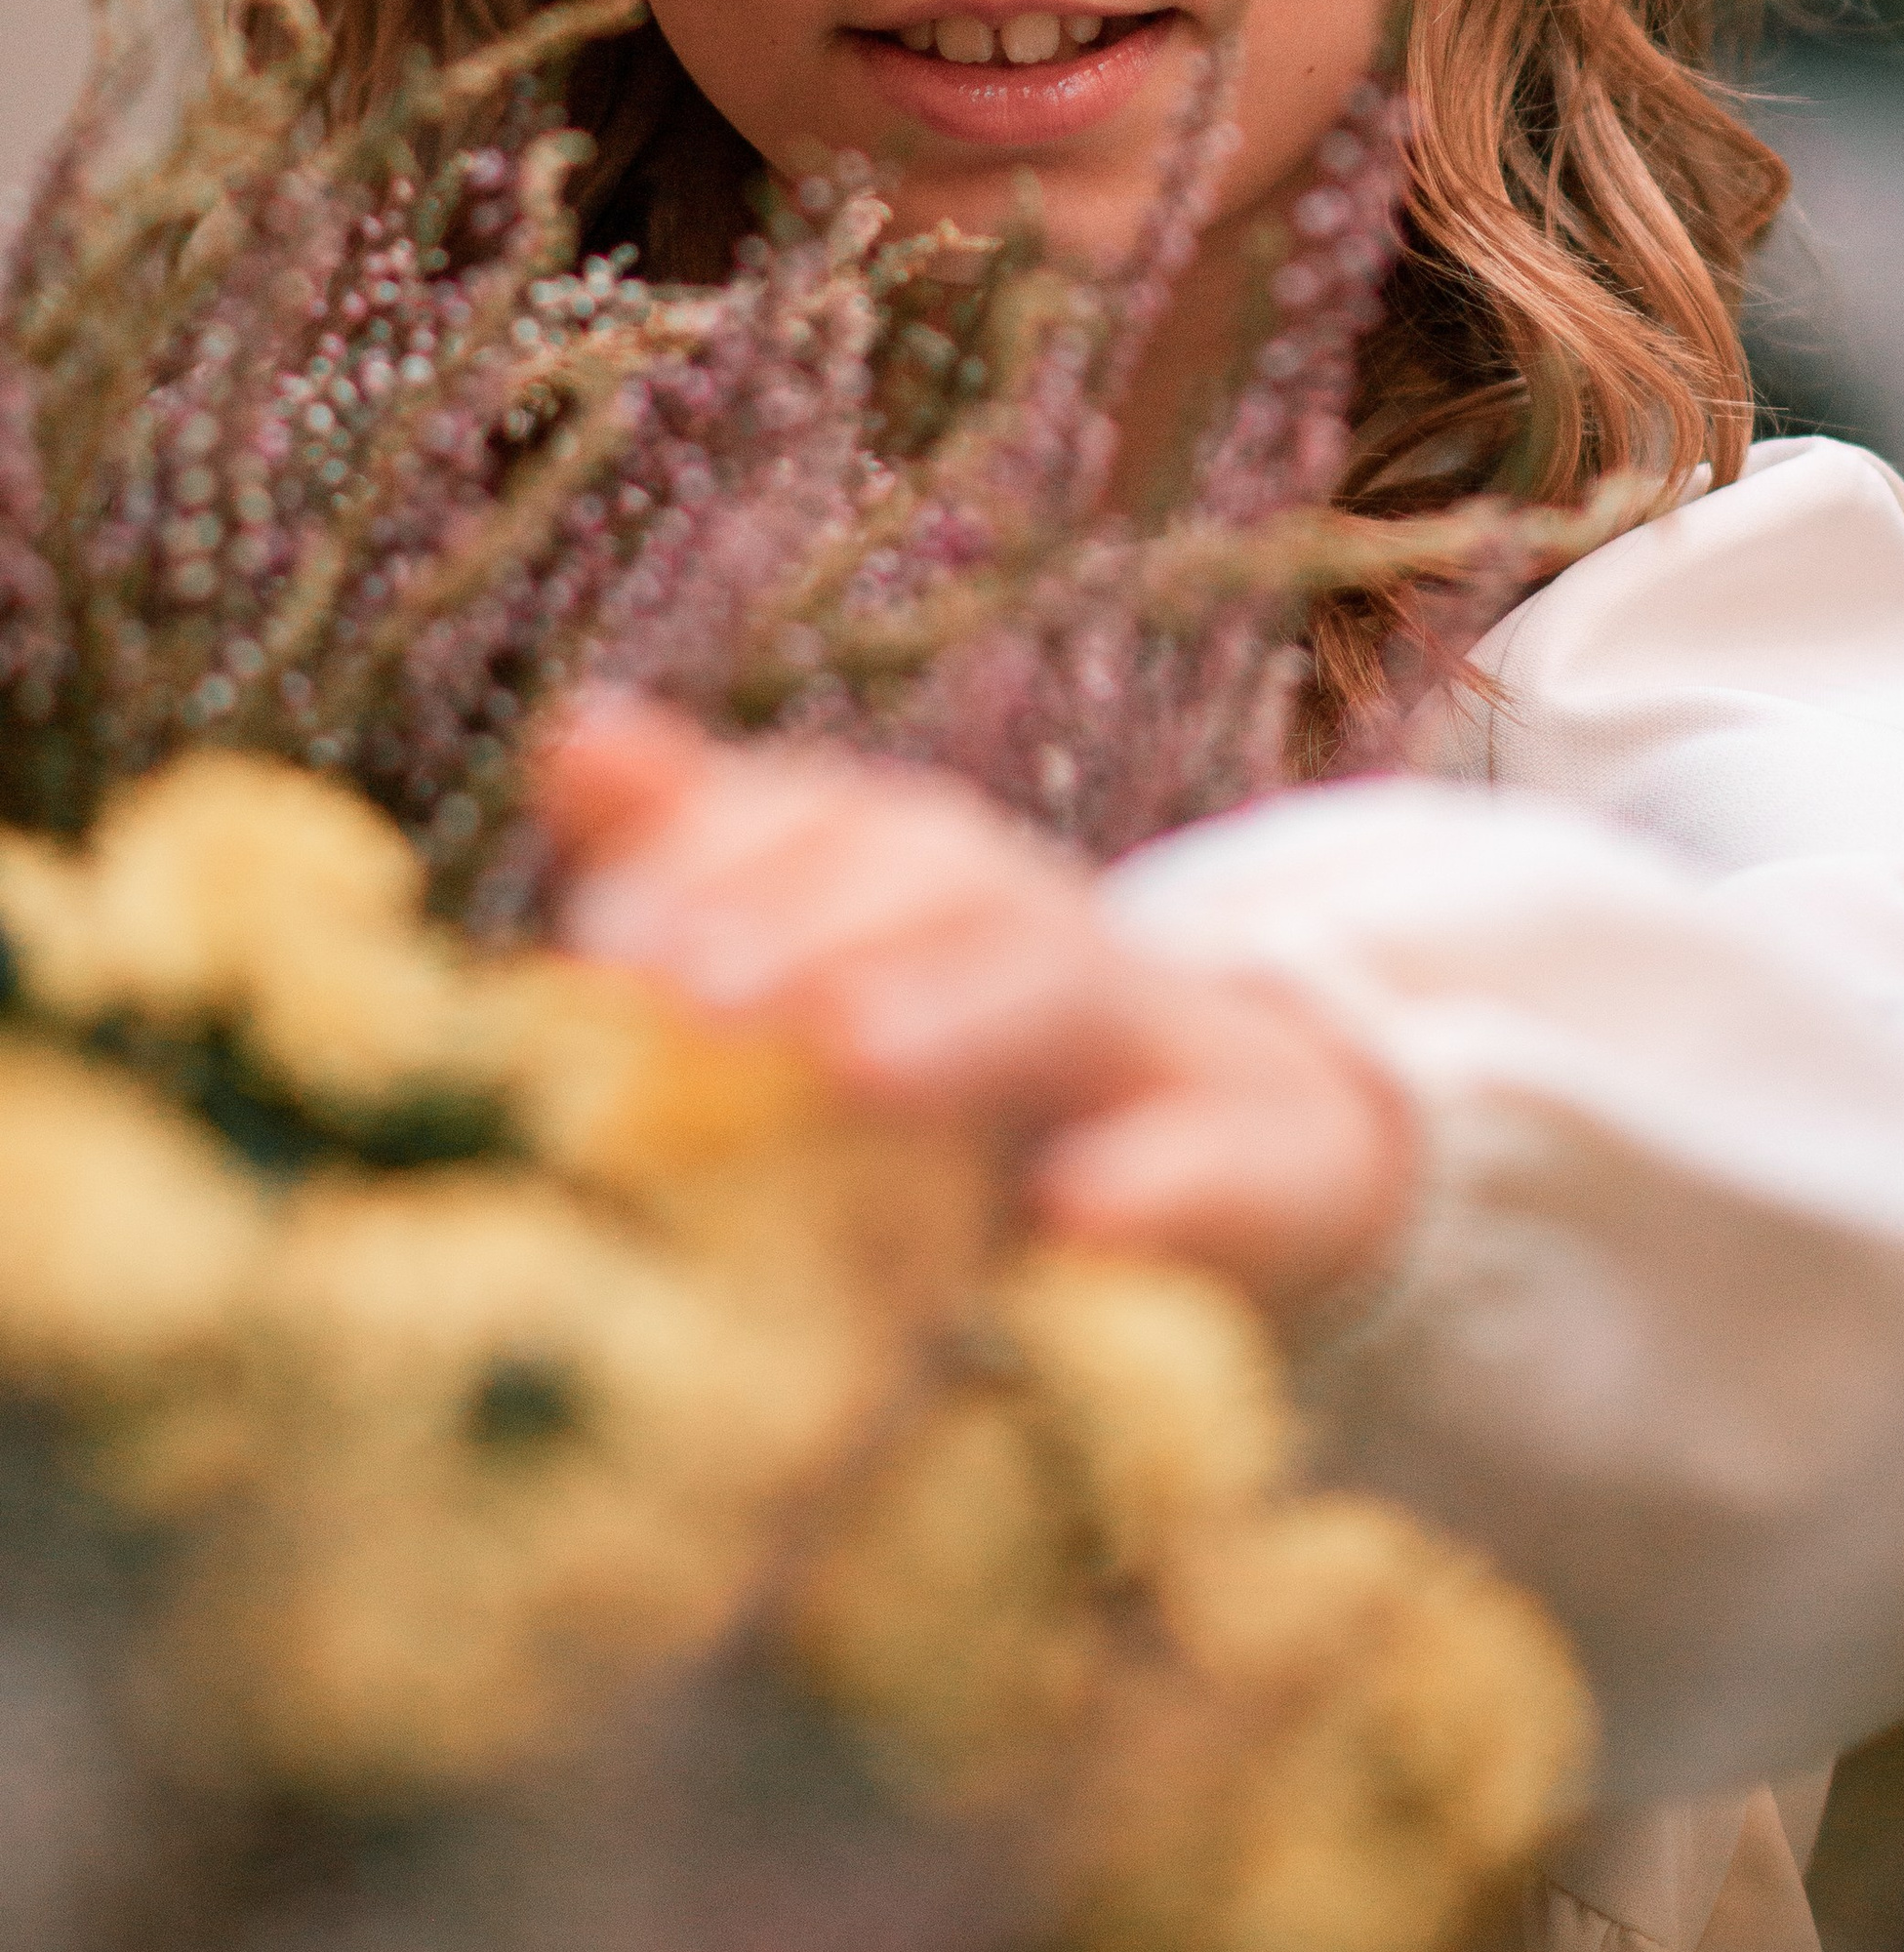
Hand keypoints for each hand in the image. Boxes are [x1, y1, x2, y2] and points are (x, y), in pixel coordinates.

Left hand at [532, 697, 1414, 1320]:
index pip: (825, 819)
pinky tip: (1084, 1214)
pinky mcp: (1278, 1170)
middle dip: (810, 923)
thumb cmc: (1000, 1064)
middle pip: (936, 881)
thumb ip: (713, 855)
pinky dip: (1168, 1185)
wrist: (1278, 1157)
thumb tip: (575, 737)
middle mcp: (1044, 937)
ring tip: (862, 1062)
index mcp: (938, 887)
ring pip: (1061, 992)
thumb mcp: (862, 957)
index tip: (606, 936)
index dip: (719, 853)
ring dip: (959, 1013)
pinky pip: (1234, 1164)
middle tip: (689, 994)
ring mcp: (1164, 1049)